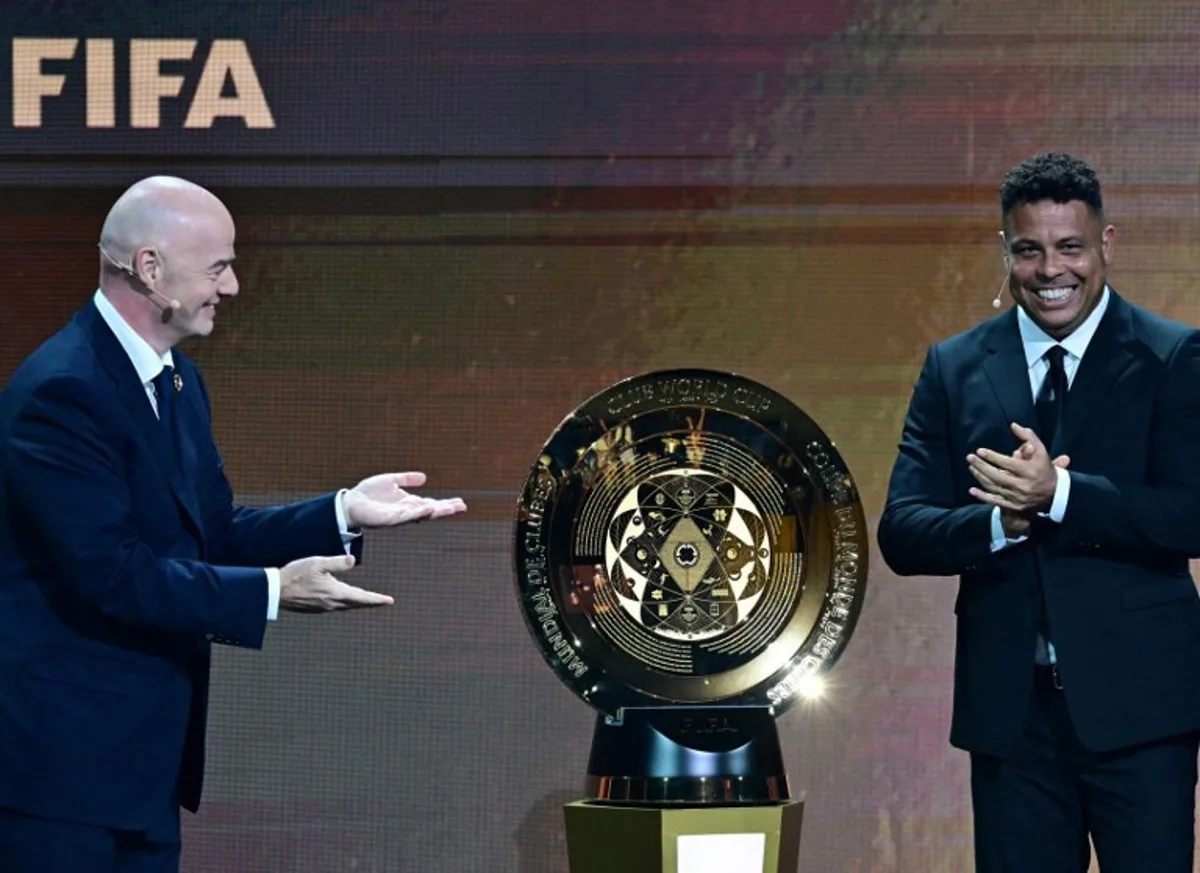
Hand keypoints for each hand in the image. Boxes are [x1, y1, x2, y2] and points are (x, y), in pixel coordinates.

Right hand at [279, 554, 392, 612]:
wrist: (274, 591)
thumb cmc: (295, 574)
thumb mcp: (317, 563)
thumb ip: (337, 562)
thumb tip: (354, 560)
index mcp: (336, 592)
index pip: (362, 597)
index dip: (377, 599)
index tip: (389, 601)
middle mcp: (332, 603)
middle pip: (357, 604)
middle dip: (371, 602)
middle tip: (384, 602)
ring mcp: (323, 608)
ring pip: (346, 606)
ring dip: (358, 603)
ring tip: (367, 601)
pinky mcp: (315, 608)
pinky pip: (336, 607)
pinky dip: (345, 604)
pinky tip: (343, 600)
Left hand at [342, 472, 466, 528]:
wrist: (350, 503)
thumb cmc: (367, 493)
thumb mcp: (390, 480)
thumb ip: (406, 479)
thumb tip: (424, 477)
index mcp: (408, 503)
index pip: (431, 503)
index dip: (445, 503)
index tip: (461, 503)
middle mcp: (406, 511)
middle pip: (431, 510)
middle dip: (446, 509)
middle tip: (462, 507)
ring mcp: (399, 516)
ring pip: (422, 514)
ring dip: (436, 511)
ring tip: (450, 509)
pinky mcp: (389, 519)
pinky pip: (406, 516)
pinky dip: (418, 513)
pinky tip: (428, 509)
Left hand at [978, 430, 1069, 527]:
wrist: (1054, 493)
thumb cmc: (1044, 467)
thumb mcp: (1041, 450)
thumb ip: (1028, 437)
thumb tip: (1013, 425)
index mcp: (1031, 471)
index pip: (1008, 464)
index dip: (993, 457)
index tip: (980, 451)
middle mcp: (1024, 486)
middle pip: (998, 476)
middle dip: (982, 466)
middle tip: (970, 457)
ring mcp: (1019, 498)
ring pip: (995, 487)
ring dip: (980, 477)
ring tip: (971, 467)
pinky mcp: (1015, 506)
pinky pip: (996, 502)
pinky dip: (983, 496)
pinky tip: (972, 490)